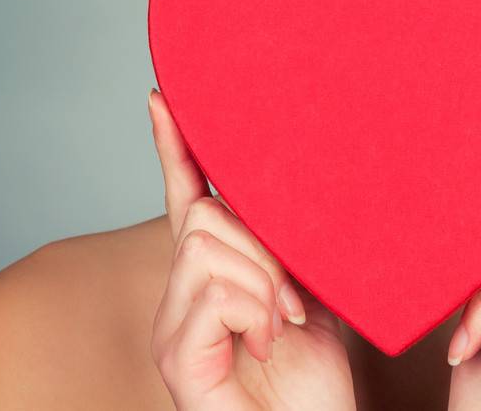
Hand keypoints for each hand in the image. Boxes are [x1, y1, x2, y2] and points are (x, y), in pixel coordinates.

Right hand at [148, 89, 356, 409]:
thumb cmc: (316, 383)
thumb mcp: (314, 296)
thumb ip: (297, 248)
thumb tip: (313, 186)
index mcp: (213, 277)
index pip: (185, 197)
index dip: (174, 148)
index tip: (163, 98)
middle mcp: (182, 298)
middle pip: (204, 217)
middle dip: (263, 247)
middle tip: (296, 299)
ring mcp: (173, 330)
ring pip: (207, 248)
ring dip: (263, 282)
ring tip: (284, 325)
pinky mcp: (177, 361)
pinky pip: (212, 293)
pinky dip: (253, 312)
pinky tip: (268, 344)